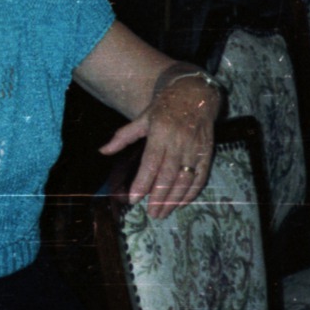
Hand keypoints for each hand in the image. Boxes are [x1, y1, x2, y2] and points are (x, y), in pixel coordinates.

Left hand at [99, 70, 216, 218]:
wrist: (196, 95)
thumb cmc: (165, 107)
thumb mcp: (142, 118)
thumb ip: (123, 137)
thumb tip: (103, 151)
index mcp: (160, 133)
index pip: (151, 163)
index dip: (142, 182)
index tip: (134, 199)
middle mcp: (179, 142)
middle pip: (168, 175)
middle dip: (159, 197)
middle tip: (151, 214)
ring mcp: (194, 149)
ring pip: (185, 179)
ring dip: (174, 199)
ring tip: (163, 213)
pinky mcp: (207, 153)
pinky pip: (200, 176)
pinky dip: (192, 192)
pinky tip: (182, 203)